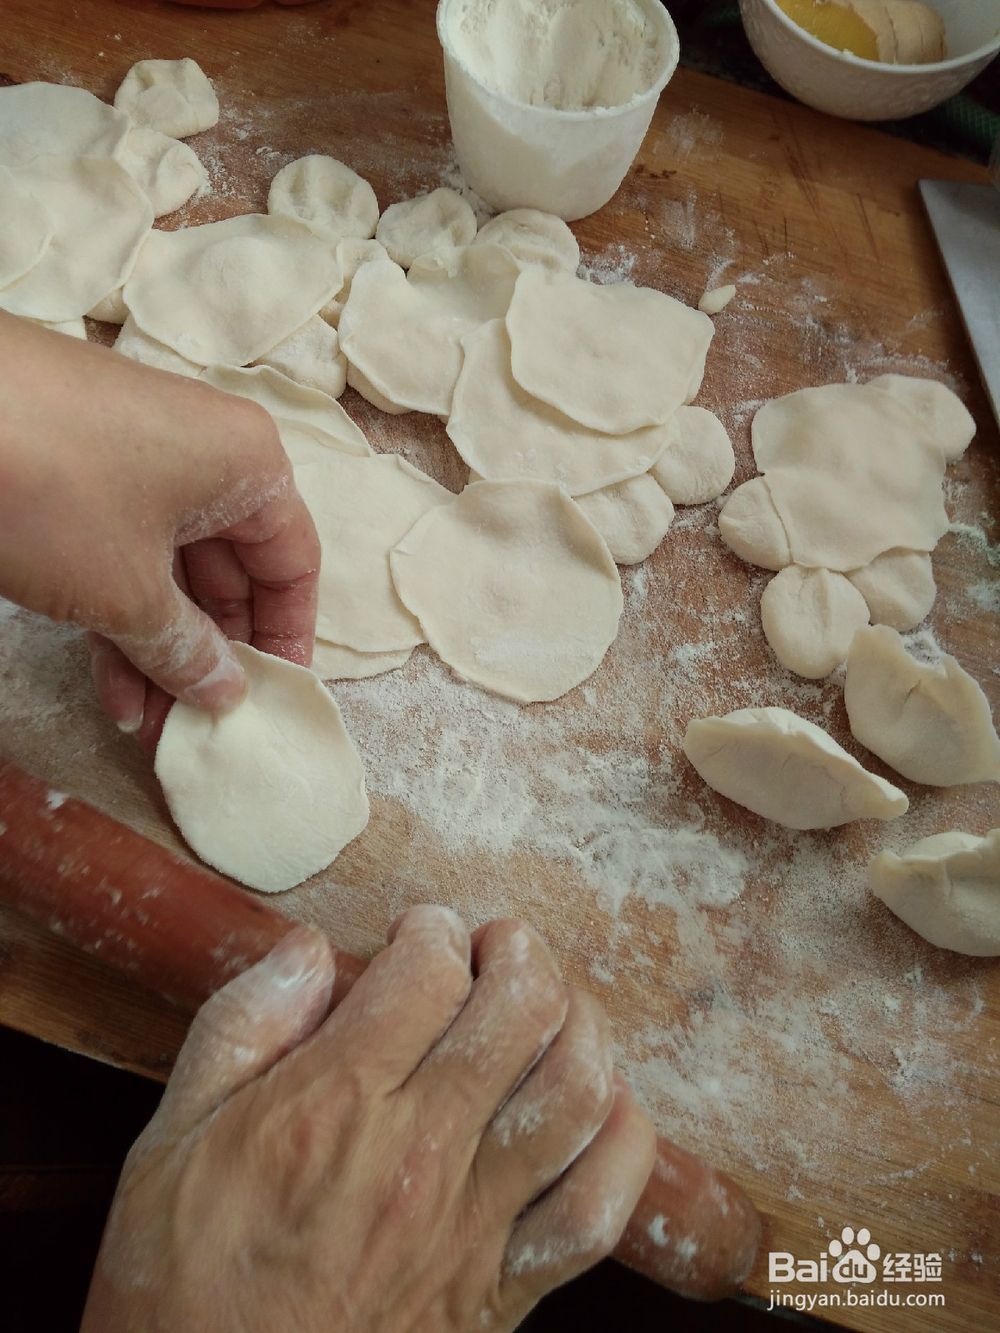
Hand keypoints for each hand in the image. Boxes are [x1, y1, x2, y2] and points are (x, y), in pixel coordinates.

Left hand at [0, 314, 319, 747]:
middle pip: (230, 571)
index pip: (293, 564)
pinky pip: (121, 549)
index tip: (269, 701)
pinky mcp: (80, 467)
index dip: (286, 639)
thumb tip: (227, 693)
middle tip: (196, 728)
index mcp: (247, 464)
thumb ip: (186, 650)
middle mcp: (204, 452)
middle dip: (209, 657)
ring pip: (169, 569)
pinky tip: (109, 683)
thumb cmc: (53, 493)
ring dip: (160, 650)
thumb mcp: (126, 592)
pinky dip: (119, 612)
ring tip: (145, 725)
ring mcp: (137, 457)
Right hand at [81, 908, 656, 1332]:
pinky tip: (598, 1106)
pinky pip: (599, 1209)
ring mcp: (473, 1224)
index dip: (432, 931)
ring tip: (548, 1007)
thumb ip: (239, 1028)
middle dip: (518, 952)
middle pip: (521, 1010)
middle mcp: (419, 1154)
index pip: (428, 972)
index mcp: (333, 1107)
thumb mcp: (169, 1142)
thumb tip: (307, 951)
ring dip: (578, 1023)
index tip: (418, 936)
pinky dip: (620, 1143)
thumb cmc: (181, 1284)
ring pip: (575, 1090)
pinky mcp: (504, 1288)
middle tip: (493, 949)